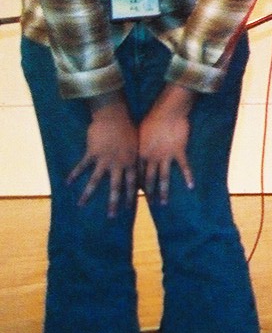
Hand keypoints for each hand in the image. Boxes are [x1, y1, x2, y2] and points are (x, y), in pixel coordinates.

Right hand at [73, 98, 139, 216]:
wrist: (115, 116)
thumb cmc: (129, 129)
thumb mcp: (138, 145)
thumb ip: (138, 159)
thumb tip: (143, 171)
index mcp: (131, 162)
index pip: (133, 183)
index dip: (132, 196)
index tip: (131, 209)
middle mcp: (118, 164)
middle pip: (116, 187)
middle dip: (114, 202)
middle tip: (111, 216)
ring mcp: (104, 159)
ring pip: (96, 180)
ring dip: (88, 194)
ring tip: (81, 205)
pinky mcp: (92, 153)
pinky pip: (82, 166)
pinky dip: (74, 174)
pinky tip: (67, 183)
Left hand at [137, 90, 194, 204]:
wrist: (167, 111)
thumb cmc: (152, 119)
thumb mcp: (141, 133)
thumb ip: (139, 144)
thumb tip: (135, 150)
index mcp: (141, 153)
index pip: (136, 172)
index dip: (135, 185)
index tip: (134, 195)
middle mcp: (151, 157)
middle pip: (148, 179)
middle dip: (147, 193)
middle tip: (147, 204)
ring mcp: (165, 156)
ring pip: (164, 178)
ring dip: (163, 192)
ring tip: (163, 204)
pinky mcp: (179, 151)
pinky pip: (184, 167)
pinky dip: (188, 177)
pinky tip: (191, 186)